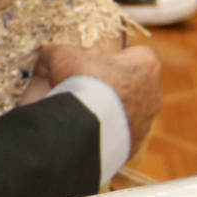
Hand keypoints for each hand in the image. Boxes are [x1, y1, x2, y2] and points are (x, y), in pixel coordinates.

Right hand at [30, 43, 161, 151]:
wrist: (85, 125)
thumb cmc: (82, 81)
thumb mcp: (62, 56)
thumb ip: (55, 53)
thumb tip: (43, 58)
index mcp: (145, 65)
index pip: (138, 54)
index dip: (118, 57)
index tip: (98, 62)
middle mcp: (153, 93)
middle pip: (135, 83)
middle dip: (115, 84)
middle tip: (89, 86)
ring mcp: (147, 121)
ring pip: (131, 110)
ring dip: (112, 109)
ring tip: (85, 111)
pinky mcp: (135, 143)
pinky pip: (122, 133)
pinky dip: (108, 130)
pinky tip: (88, 128)